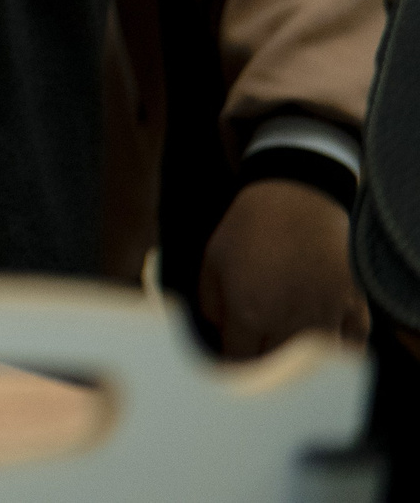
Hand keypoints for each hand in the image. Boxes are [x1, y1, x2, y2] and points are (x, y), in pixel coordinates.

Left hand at [198, 179, 369, 358]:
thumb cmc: (250, 227)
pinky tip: (320, 348)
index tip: (229, 359)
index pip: (239, 360)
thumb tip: (218, 331)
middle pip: (276, 367)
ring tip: (283, 350)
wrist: (297, 197)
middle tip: (254, 353)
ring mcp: (325, 316)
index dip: (231, 362)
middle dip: (261, 364)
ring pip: (314, 364)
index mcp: (250, 311)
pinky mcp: (353, 307)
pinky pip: (350, 347)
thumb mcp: (213, 260)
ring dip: (298, 363)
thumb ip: (211, 304)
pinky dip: (337, 353)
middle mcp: (288, 322)